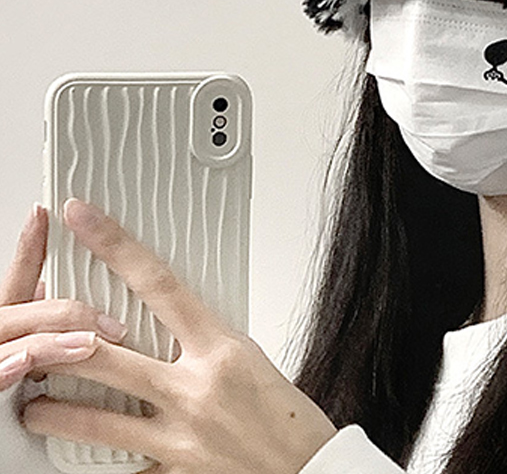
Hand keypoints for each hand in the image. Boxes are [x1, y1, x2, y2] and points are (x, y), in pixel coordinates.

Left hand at [23, 199, 337, 473]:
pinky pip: (122, 469)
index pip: (158, 284)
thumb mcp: (251, 359)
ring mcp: (179, 438)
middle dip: (58, 344)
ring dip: (52, 412)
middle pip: (106, 355)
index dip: (115, 246)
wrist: (312, 471)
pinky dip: (100, 462)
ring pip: (94, 421)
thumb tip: (171, 326)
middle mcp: (195, 389)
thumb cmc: (288, 417)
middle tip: (31, 336)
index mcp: (221, 349)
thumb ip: (206, 342)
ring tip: (33, 405)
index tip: (85, 220)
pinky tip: (82, 457)